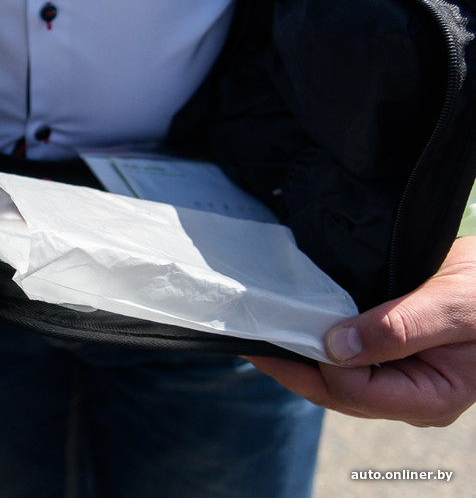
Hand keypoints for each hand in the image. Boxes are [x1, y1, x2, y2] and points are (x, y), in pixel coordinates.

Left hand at [247, 236, 475, 426]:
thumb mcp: (453, 305)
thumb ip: (400, 328)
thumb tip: (337, 347)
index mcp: (431, 397)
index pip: (355, 391)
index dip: (319, 364)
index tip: (290, 330)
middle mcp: (410, 396)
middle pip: (335, 392)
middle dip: (292, 366)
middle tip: (248, 338)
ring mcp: (399, 380)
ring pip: (334, 379)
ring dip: (300, 356)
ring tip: (264, 332)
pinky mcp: (389, 359)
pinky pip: (344, 360)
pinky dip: (317, 343)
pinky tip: (295, 325)